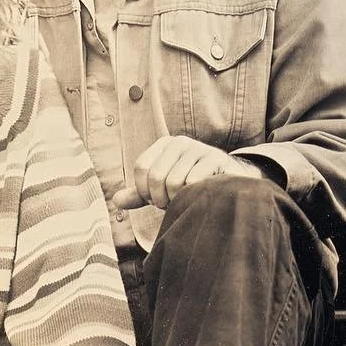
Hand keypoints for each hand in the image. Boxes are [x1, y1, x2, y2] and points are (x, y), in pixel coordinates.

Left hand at [114, 135, 258, 212]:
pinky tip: (200, 197)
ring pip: (174, 182)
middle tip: (172, 204)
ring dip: (177, 201)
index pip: (141, 167)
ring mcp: (199, 148)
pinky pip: (193, 183)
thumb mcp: (162, 190)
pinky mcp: (215, 159)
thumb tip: (116, 201)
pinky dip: (192, 197)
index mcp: (164, 144)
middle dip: (161, 199)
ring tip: (186, 201)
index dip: (144, 190)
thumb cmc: (191, 188)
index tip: (155, 199)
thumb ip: (140, 195)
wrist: (229, 185)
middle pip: (156, 176)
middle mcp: (180, 142)